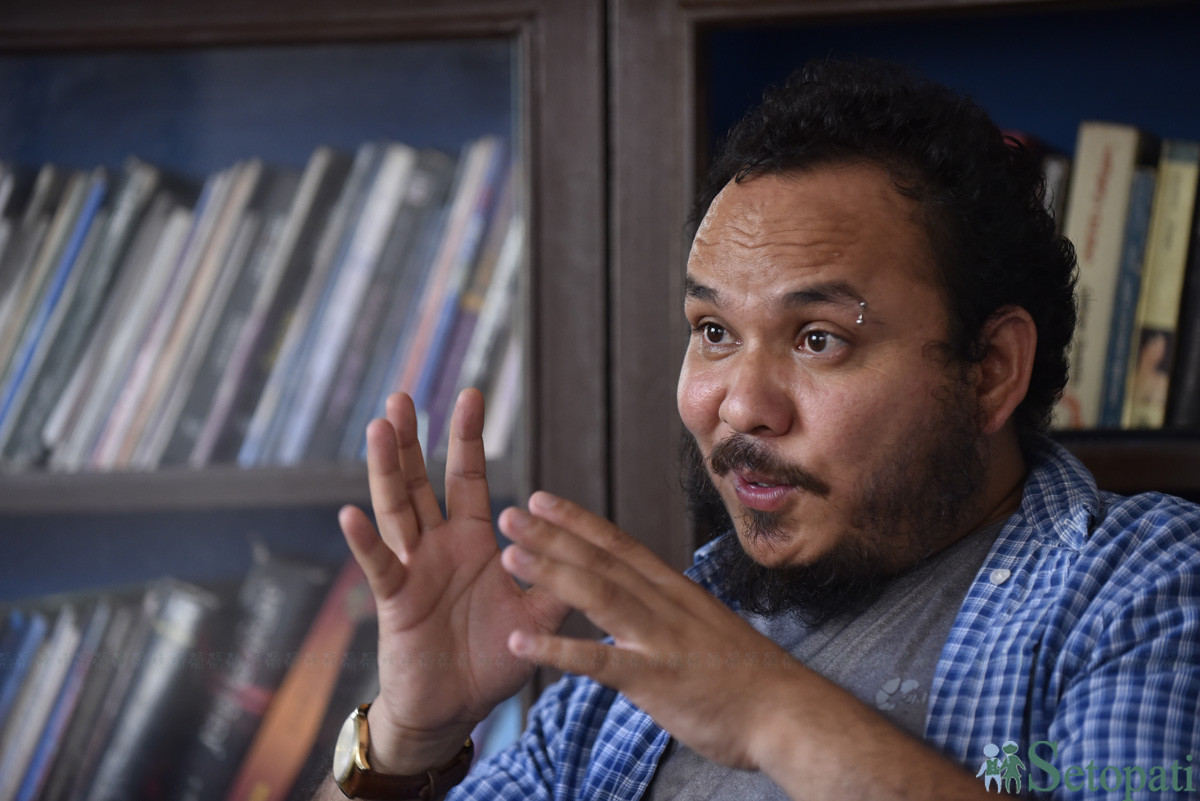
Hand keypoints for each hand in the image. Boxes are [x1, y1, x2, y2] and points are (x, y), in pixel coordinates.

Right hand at [338, 389, 569, 771]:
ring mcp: (412, 569)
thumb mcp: (537, 618)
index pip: (469, 478)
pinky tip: (350, 513)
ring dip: (387, 470)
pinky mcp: (395, 601)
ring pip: (396, 510)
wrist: (455, 709)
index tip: (471, 395)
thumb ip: (559, 582)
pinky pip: (379, 567)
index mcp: (473, 541)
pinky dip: (365, 542)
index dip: (468, 438)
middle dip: (412, 440)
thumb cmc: (491, 660)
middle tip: (403, 395)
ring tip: (380, 428)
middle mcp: (438, 546)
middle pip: (421, 481)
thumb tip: (593, 550)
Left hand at [497, 491, 805, 770]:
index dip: (577, 520)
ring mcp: (661, 640)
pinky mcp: (657, 680)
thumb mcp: (707, 627)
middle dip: (552, 534)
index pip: (619, 544)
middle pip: (601, 560)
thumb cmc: (750, 677)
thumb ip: (671, 612)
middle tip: (508, 512)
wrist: (791, 713)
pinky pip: (600, 662)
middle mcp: (666, 605)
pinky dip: (559, 650)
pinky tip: (521, 643)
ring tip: (508, 556)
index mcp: (675, 591)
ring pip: (599, 595)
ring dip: (550, 572)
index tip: (542, 498)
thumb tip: (645, 602)